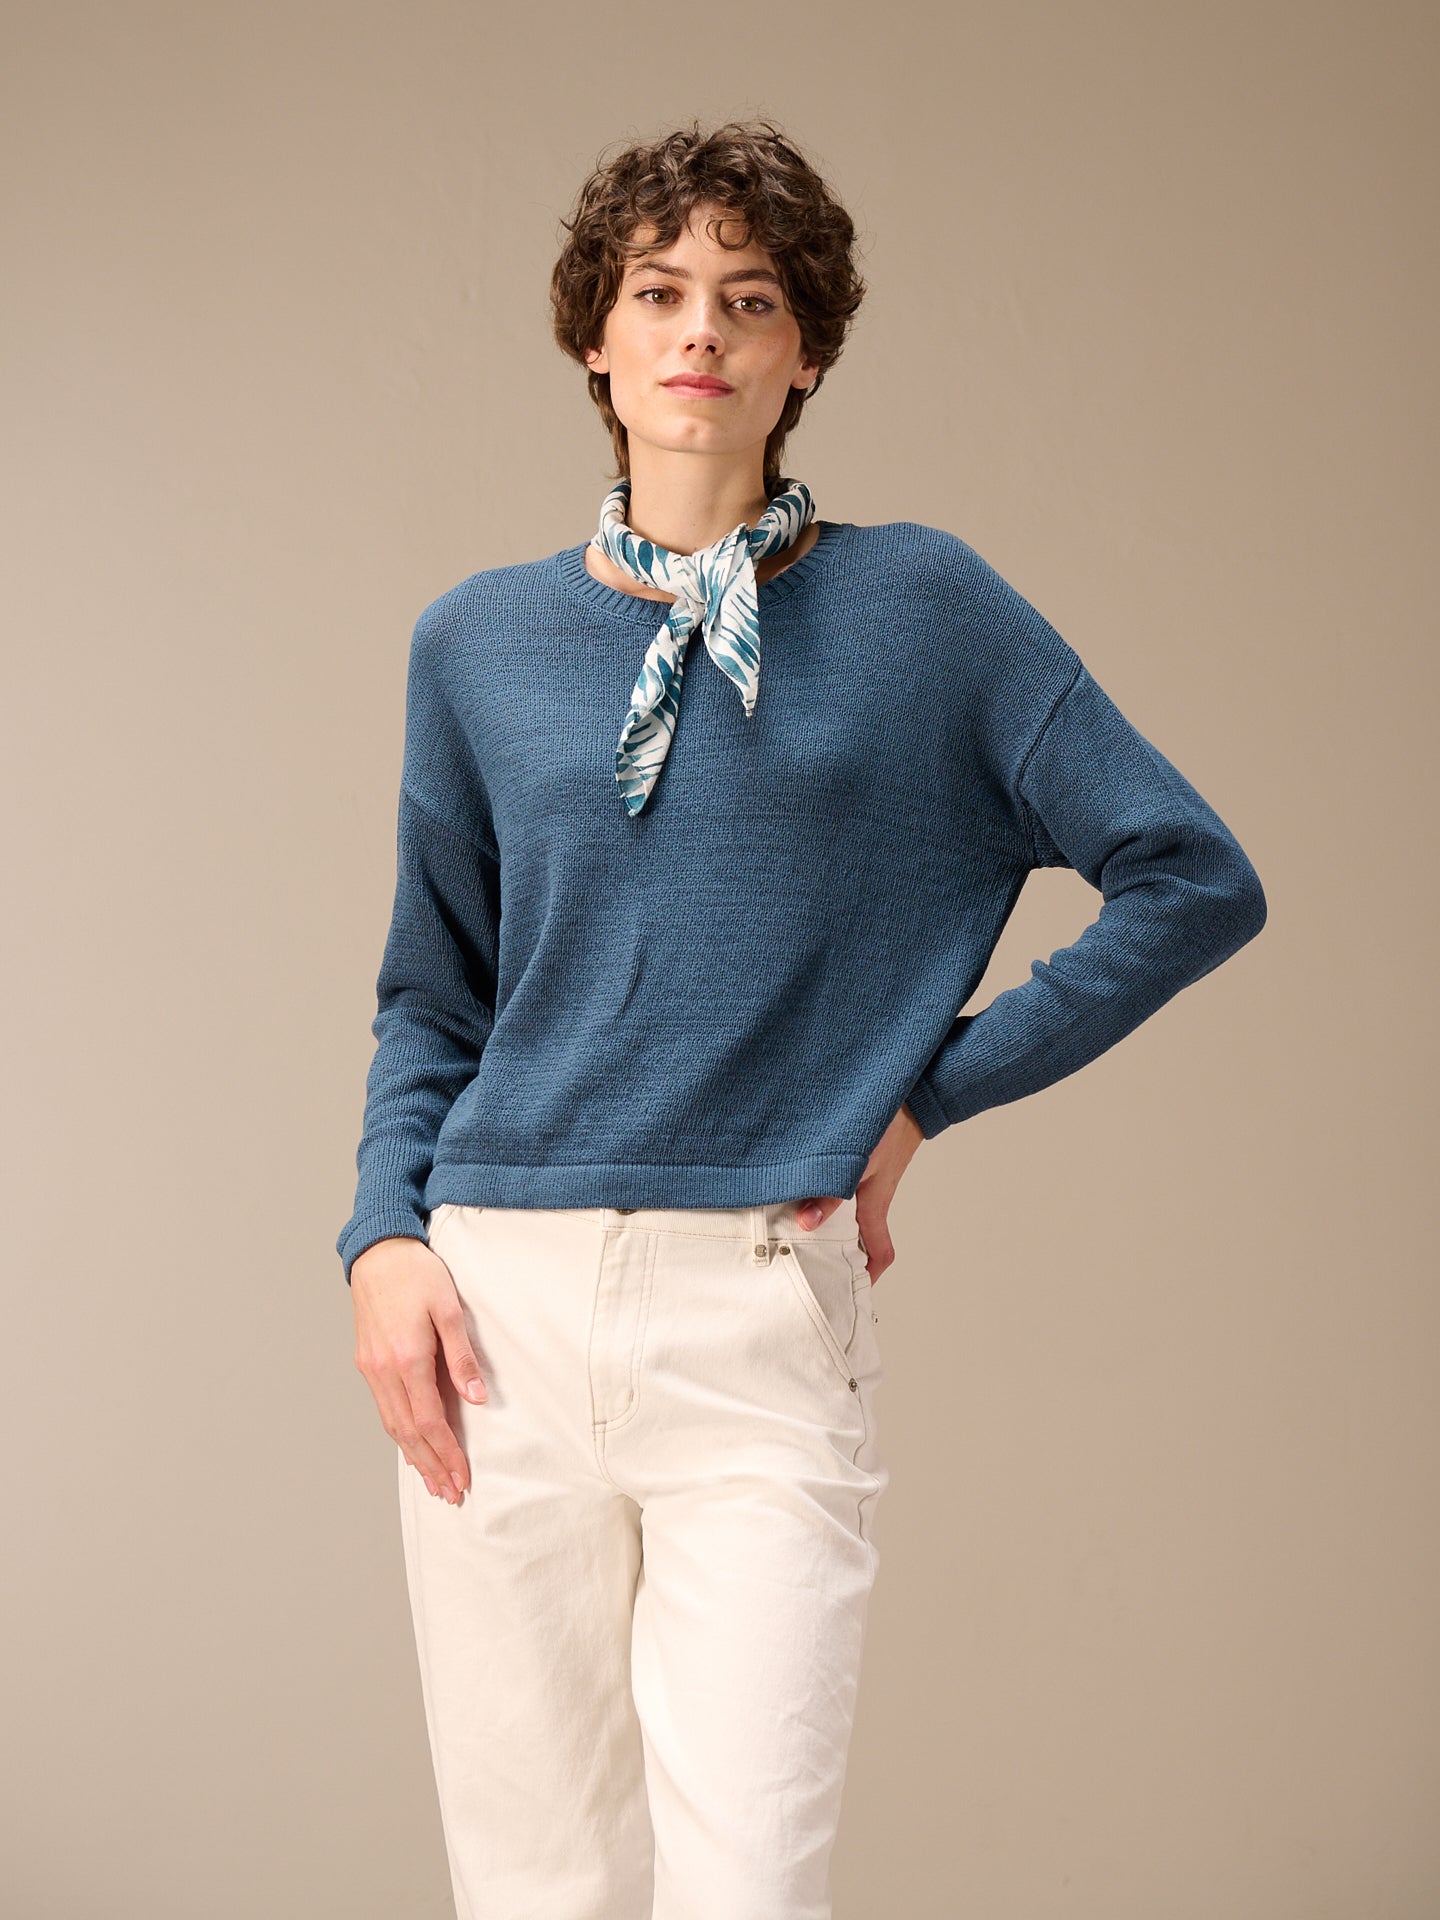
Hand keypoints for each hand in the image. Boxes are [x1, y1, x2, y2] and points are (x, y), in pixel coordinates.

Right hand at [351, 1235, 487, 1503]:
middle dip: (431, 1466)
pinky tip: (410, 1445)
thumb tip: (477, 1398)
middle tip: (450, 1493)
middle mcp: (384, 1369)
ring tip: (432, 1480)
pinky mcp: (367, 1361)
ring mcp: (371, 1367)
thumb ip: (462, 1356)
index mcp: (408, 1357)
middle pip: (408, 1432)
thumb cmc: (417, 1274)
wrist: (378, 1250)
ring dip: (413, 1456)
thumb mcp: (450, 1308)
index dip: (447, 1453)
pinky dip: (398, 1433)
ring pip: (392, 1424)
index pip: (429, 1420)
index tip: (462, 1477)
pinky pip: (383, 1407)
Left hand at [792, 1099, 924, 1282]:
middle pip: (856, 1234)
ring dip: (822, 1216)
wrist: (902, 1088)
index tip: (848, 1290)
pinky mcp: (855, 1156)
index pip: (880, 1253)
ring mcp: (863, 1176)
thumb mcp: (856, 1164)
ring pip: (843, 1208)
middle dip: (835, 1249)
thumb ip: (830, 1194)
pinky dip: (818, 1187)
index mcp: (875, 1205)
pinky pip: (835, 1182)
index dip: (868, 1277)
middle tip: (804, 1257)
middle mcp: (870, 1195)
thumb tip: (806, 1224)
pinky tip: (795, 1181)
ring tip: (789, 1223)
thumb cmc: (887, 1124)